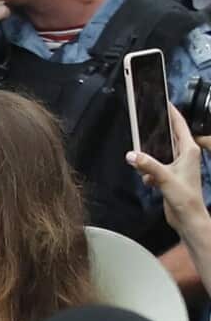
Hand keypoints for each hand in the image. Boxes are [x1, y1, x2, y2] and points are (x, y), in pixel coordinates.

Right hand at [128, 104, 210, 237]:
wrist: (188, 218)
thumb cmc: (185, 197)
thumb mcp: (165, 178)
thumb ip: (147, 164)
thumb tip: (131, 154)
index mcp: (189, 151)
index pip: (180, 126)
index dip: (172, 113)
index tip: (164, 102)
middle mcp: (185, 156)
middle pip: (169, 137)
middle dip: (156, 133)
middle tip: (144, 126)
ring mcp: (178, 166)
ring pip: (159, 152)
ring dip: (149, 157)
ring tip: (142, 162)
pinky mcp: (170, 176)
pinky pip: (155, 166)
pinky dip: (148, 171)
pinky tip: (147, 180)